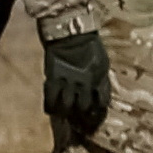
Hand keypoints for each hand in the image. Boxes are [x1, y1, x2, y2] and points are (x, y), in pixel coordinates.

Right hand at [41, 25, 113, 145]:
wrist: (71, 31)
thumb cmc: (89, 45)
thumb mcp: (102, 62)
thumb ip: (102, 79)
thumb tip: (101, 94)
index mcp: (99, 78)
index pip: (102, 103)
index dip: (98, 113)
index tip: (95, 117)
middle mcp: (84, 83)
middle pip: (83, 108)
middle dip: (82, 117)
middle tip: (79, 121)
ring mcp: (68, 81)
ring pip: (67, 107)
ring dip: (66, 113)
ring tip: (65, 116)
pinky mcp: (53, 78)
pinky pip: (50, 98)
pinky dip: (50, 106)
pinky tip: (52, 109)